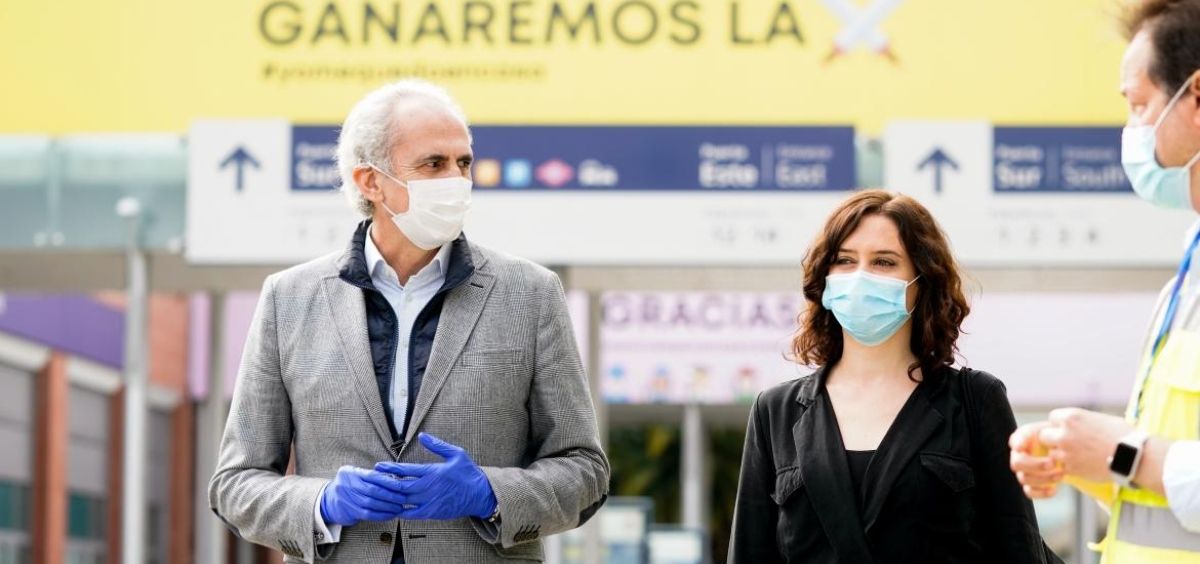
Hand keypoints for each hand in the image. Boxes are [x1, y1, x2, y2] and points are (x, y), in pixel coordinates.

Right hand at [319, 466, 408, 526]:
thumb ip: (371, 475)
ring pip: (371, 503)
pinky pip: (368, 514)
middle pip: (373, 490)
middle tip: (403, 498)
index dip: (388, 481)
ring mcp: (347, 499)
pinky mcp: (349, 512)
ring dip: (388, 506)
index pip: (373, 476)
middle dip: (391, 495)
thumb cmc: (348, 486)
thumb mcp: (355, 475)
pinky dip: (381, 515)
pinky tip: (390, 515)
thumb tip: (394, 477)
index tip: (401, 485)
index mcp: (351, 473)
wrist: (329, 501)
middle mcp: (347, 485)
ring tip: (399, 507)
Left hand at [372, 433, 497, 520]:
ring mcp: (429, 502)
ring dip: (389, 497)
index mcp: (433, 472)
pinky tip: (391, 508)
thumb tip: (422, 436)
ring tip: (377, 494)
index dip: (390, 469)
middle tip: (372, 480)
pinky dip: (400, 511)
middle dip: (384, 483)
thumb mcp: (456, 454)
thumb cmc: (469, 473)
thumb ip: (437, 445)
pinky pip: (411, 514)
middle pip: (400, 487)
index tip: (378, 466)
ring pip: (403, 501)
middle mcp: (428, 488)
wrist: (481, 495)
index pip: (406, 470)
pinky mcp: (432, 513)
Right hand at [1009, 421, 1062, 498]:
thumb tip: (1052, 433)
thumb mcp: (1060, 430)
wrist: (1071, 451)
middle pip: (1017, 462)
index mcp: (1024, 439)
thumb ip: (1053, 431)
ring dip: (1042, 479)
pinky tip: (1055, 490)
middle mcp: (1020, 454)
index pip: (1016, 440)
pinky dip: (1041, 493)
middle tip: (1052, 463)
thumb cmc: (1063, 438)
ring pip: (1024, 478)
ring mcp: (1024, 470)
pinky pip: (1029, 492)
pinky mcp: (1031, 484)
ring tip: (1062, 474)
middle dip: (1034, 464)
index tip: (1022, 447)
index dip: (1017, 443)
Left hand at [1038, 408, 1133, 482]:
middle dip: (1053, 439)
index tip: (1068, 429)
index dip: (1060, 424)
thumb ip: (1082, 421)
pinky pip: (1061, 467)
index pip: (1053, 418)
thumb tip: (1076, 423)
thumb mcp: (1099, 419)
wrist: (1134, 457)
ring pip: (1050, 452)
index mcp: (1072, 417)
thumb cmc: (1123, 435)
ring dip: (1059, 454)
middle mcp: (1065, 433)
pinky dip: (1068, 467)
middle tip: (1067, 443)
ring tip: (1077, 455)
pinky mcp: (1071, 468)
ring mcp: (1066, 451)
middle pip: (1044, 435)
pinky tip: (1081, 465)